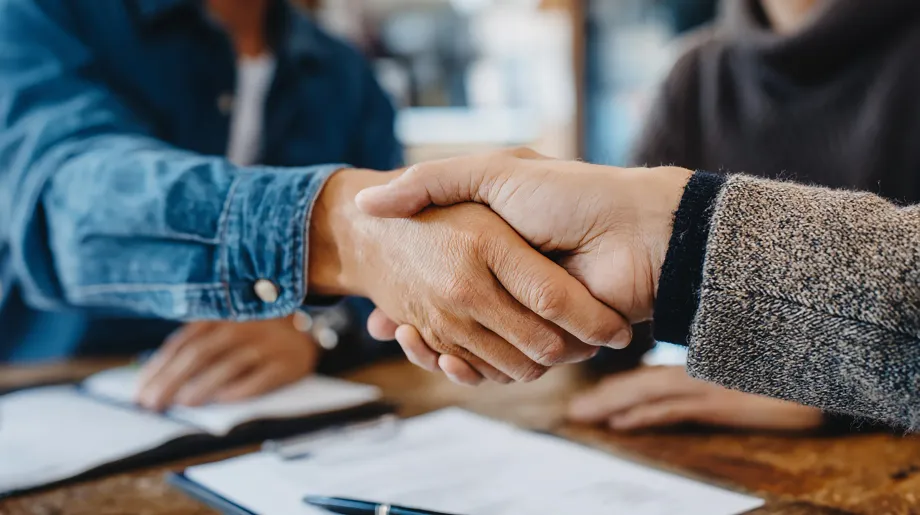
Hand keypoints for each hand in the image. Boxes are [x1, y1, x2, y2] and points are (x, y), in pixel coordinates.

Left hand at [136, 318, 318, 410]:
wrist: (304, 335)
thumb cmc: (252, 337)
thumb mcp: (224, 330)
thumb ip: (194, 347)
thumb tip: (155, 380)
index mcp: (221, 316)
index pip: (183, 342)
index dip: (159, 367)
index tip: (141, 392)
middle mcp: (242, 327)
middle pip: (201, 353)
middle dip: (172, 380)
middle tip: (153, 404)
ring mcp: (266, 344)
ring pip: (229, 364)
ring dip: (203, 385)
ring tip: (182, 404)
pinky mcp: (286, 363)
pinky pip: (261, 378)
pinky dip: (240, 390)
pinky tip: (222, 401)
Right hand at [354, 150, 691, 377]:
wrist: (637, 228)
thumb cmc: (567, 194)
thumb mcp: (492, 173)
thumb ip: (431, 181)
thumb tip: (367, 204)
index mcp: (495, 247)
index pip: (440, 276)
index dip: (408, 285)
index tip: (377, 288)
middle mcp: (508, 283)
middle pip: (450, 315)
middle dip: (414, 321)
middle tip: (384, 321)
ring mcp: (528, 314)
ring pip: (469, 344)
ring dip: (436, 347)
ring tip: (406, 333)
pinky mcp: (549, 341)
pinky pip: (501, 364)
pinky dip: (468, 367)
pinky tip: (439, 354)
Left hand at [567, 366, 823, 431]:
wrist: (833, 355)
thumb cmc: (794, 354)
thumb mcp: (748, 365)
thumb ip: (717, 373)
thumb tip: (686, 378)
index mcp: (703, 362)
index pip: (651, 376)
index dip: (618, 386)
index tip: (591, 397)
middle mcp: (700, 370)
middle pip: (641, 384)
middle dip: (604, 398)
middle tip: (573, 410)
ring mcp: (709, 383)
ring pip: (648, 395)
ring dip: (611, 406)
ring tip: (581, 415)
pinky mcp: (723, 397)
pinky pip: (673, 407)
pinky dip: (642, 415)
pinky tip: (619, 423)